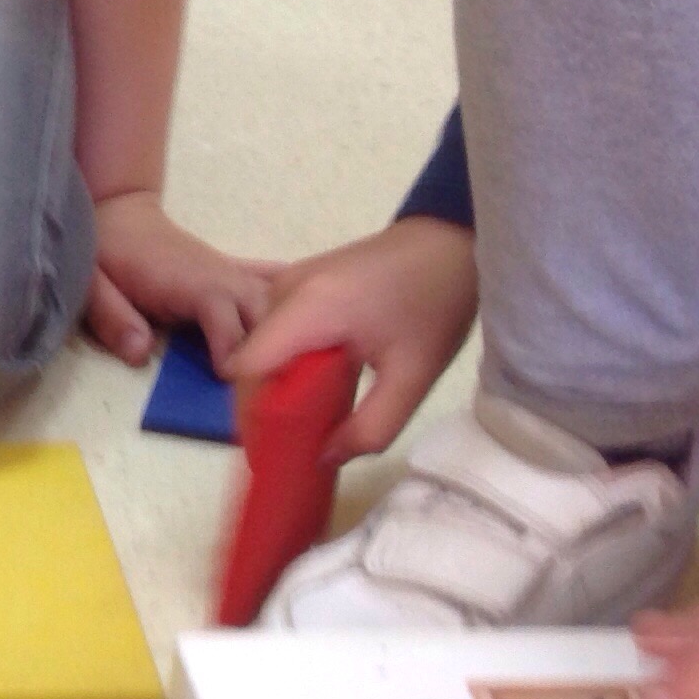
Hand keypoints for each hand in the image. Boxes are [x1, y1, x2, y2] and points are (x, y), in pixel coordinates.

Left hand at [87, 191, 275, 371]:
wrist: (118, 215)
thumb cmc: (104, 254)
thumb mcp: (95, 287)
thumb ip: (114, 320)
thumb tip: (140, 353)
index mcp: (190, 282)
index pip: (226, 318)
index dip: (234, 350)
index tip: (233, 382)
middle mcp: (221, 275)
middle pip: (263, 311)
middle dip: (270, 347)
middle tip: (266, 386)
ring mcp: (230, 272)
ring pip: (274, 299)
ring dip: (284, 329)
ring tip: (291, 366)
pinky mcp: (231, 272)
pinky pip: (269, 280)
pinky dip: (288, 296)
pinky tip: (313, 314)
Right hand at [226, 216, 476, 463]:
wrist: (450, 239)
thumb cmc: (436, 302)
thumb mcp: (414, 377)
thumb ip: (371, 429)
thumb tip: (324, 459)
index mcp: (308, 309)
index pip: (248, 372)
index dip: (255, 415)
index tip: (280, 446)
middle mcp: (284, 291)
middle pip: (251, 365)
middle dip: (268, 407)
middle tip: (302, 440)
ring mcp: (286, 283)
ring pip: (260, 352)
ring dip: (279, 387)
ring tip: (314, 414)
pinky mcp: (296, 283)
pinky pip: (274, 336)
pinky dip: (288, 365)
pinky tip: (320, 382)